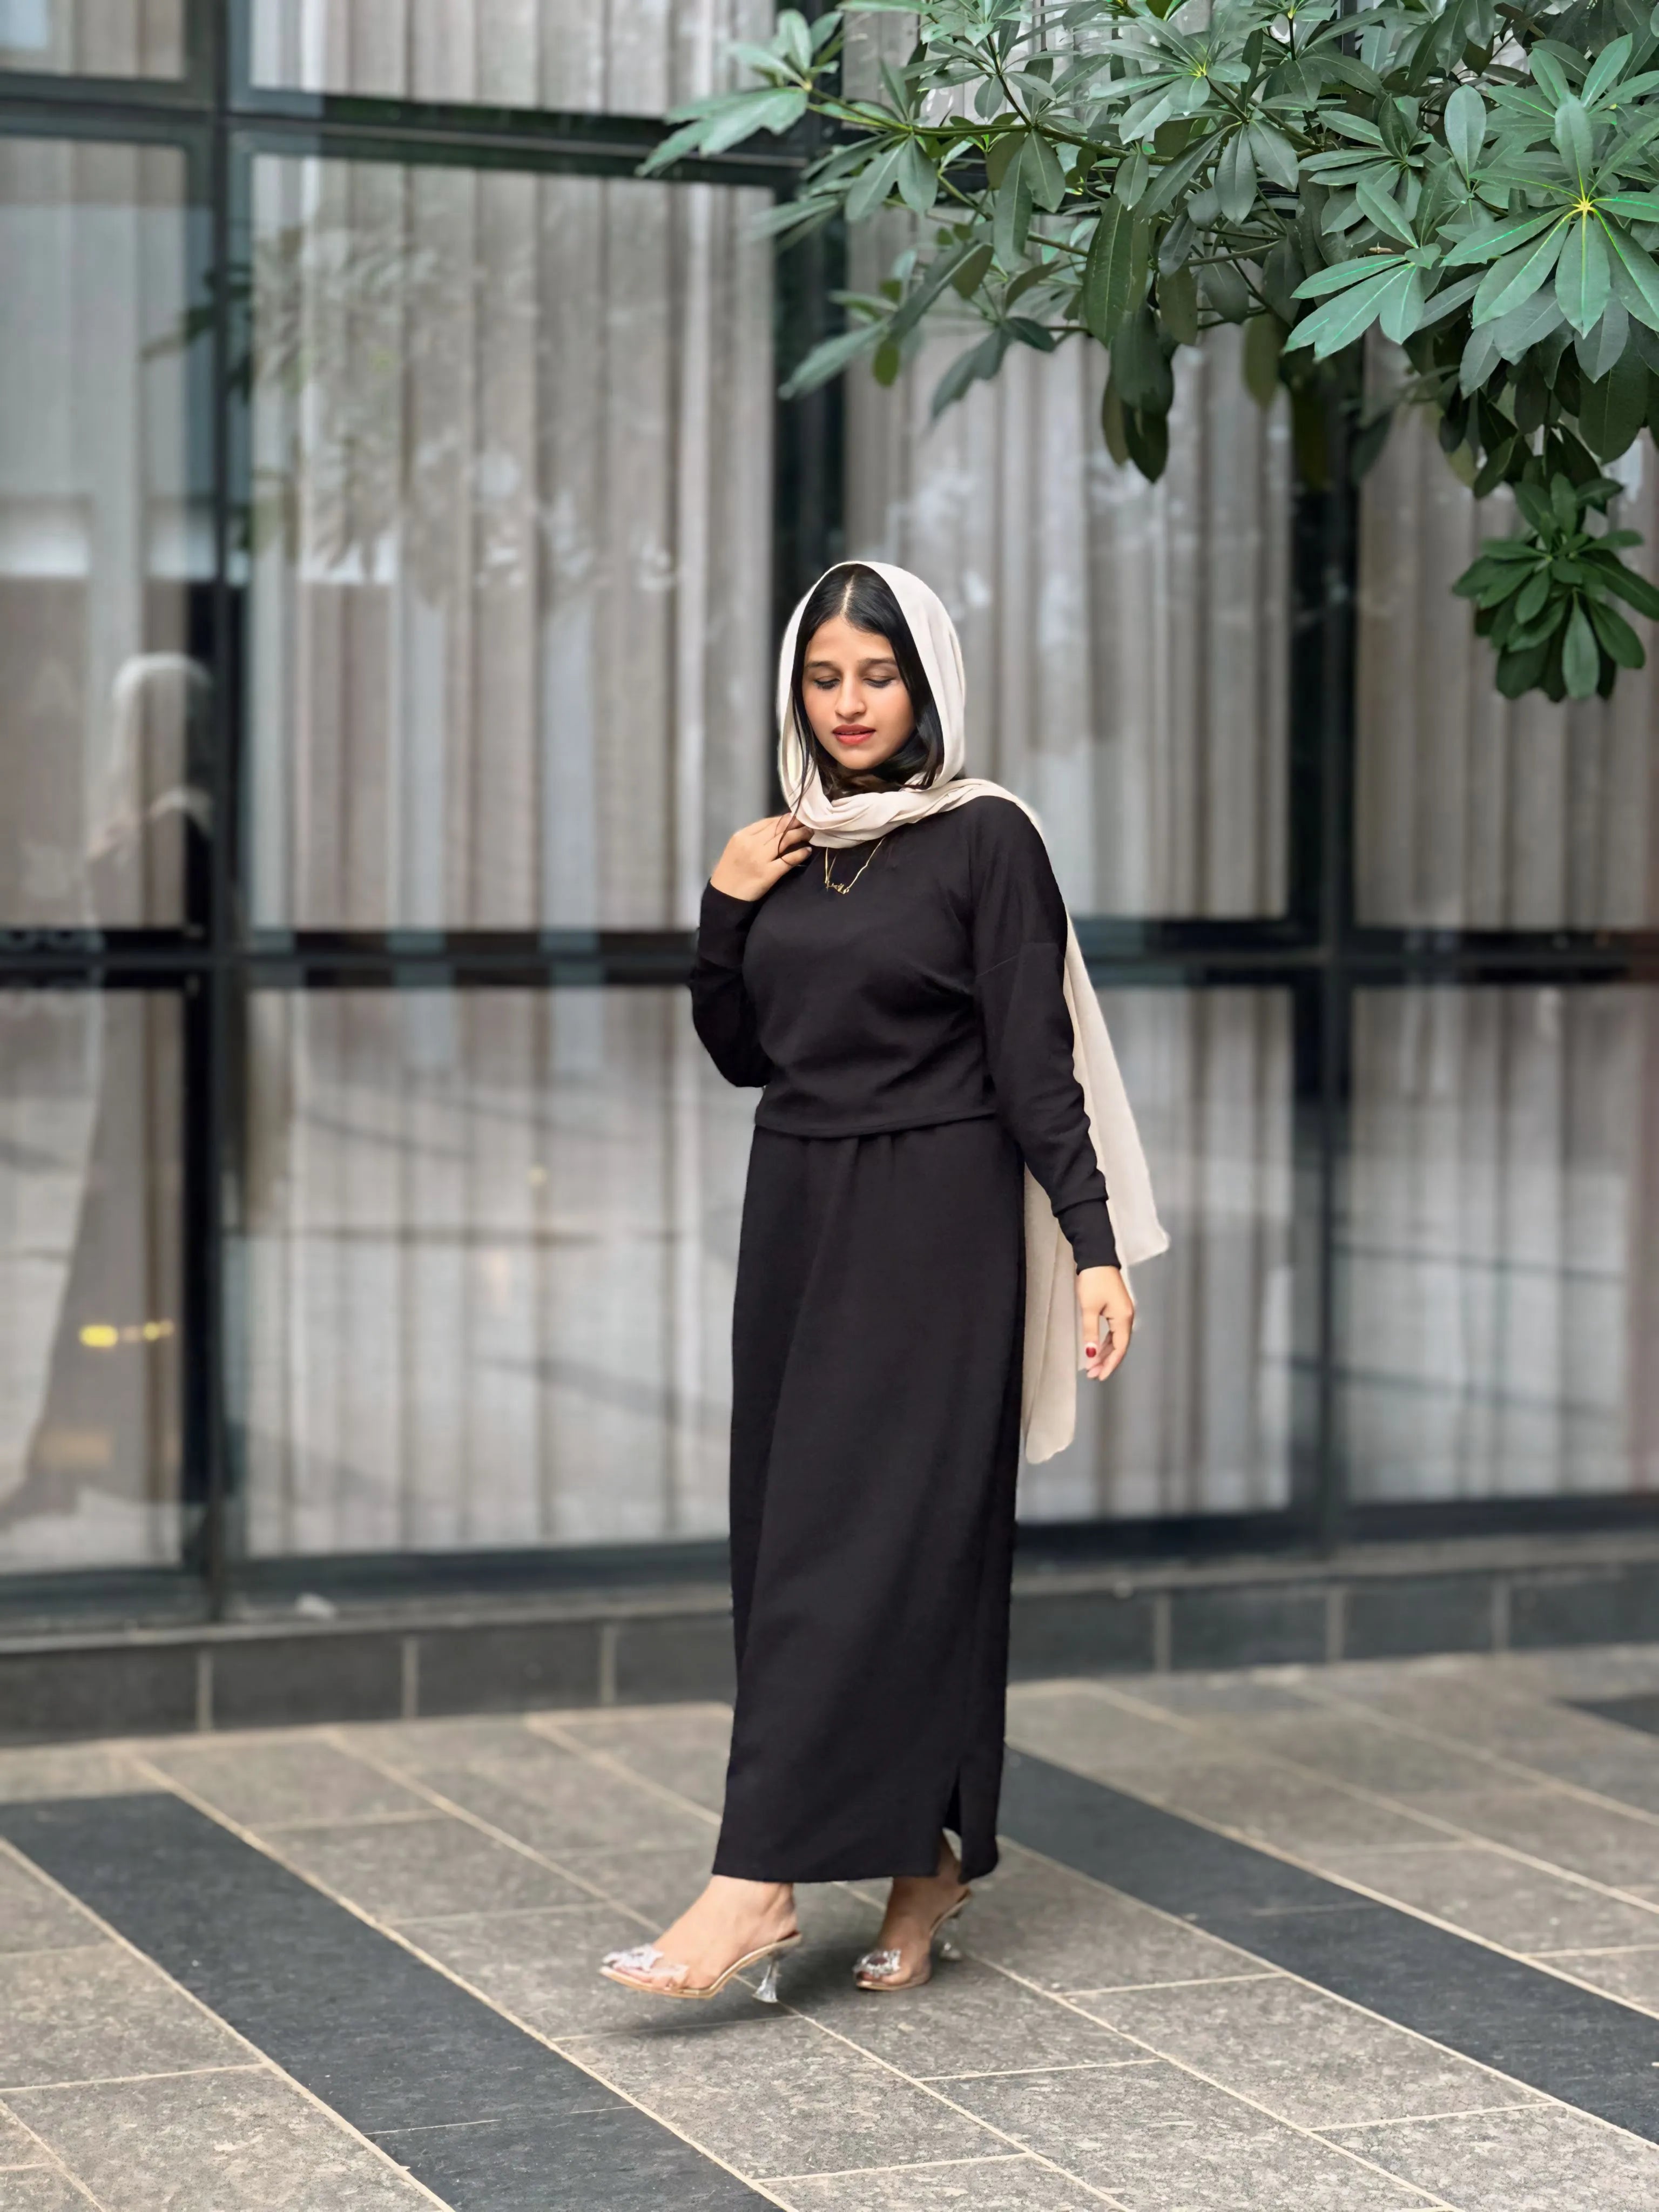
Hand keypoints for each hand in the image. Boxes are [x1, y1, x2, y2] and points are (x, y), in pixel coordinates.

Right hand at [710, 815, 811, 901]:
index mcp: (742, 836)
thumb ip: (752, 837)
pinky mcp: (768, 873)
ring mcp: (760, 859)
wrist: (725, 895)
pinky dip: (800, 854)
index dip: (784, 819)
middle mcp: (751, 844)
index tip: (795, 818)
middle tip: (807, 822)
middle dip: (795, 823)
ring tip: (809, 833)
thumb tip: (776, 828)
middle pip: (778, 829)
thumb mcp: (736, 847)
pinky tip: (807, 851)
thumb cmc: (731, 871)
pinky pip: (788, 860)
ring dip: (800, 834)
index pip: (768, 822)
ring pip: (785, 840)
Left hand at [1077, 1266, 1133, 1382]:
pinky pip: (1114, 1331)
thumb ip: (1090, 1332)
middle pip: (1119, 1345)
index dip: (1110, 1364)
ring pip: (1116, 1339)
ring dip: (1104, 1352)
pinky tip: (1097, 1349)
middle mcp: (1127, 1316)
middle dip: (1106, 1361)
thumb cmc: (1093, 1280)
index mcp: (1123, 1318)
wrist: (1097, 1257)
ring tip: (1092, 1365)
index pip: (1119, 1348)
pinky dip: (1105, 1341)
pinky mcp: (1117, 1308)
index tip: (1099, 1376)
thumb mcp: (1089, 1308)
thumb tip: (1090, 1354)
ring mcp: (1123, 1312)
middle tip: (1092, 1374)